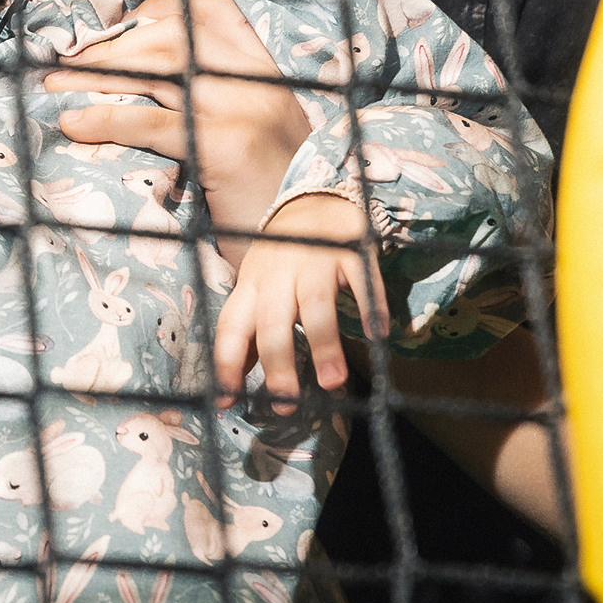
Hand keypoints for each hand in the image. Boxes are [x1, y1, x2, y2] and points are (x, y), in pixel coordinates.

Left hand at [42, 0, 312, 257]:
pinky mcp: (226, 145)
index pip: (210, 11)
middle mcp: (256, 81)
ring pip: (158, 68)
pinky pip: (152, 121)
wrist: (310, 244)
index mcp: (265, 72)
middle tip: (69, 62)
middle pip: (172, 34)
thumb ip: (224, 106)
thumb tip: (156, 91)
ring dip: (98, 73)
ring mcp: (243, 109)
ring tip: (56, 86)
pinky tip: (76, 124)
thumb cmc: (276, 198)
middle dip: (114, 45)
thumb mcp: (263, 137)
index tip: (115, 31)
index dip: (156, 13)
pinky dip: (106, 118)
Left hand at [213, 193, 388, 410]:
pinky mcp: (350, 249)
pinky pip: (361, 279)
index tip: (225, 401)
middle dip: (278, 363)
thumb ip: (250, 333)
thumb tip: (230, 385)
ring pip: (314, 303)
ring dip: (323, 344)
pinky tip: (377, 335)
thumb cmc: (282, 260)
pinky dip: (371, 307)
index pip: (231, 326)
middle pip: (272, 319)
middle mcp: (278, 272)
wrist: (317, 199)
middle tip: (286, 403)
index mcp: (251, 285)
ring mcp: (314, 258)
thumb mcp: (258, 290)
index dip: (226, 363)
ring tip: (333, 383)